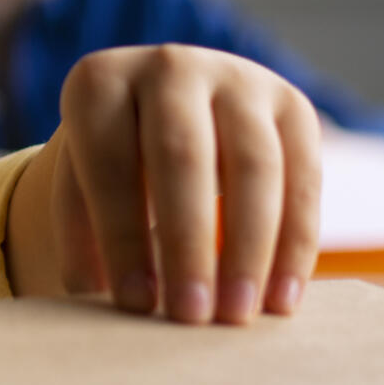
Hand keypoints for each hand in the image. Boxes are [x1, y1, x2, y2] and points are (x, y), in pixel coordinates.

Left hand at [7, 45, 322, 324]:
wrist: (170, 105)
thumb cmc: (112, 161)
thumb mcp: (80, 185)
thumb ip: (82, 234)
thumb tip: (97, 296)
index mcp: (99, 81)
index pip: (109, 163)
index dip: (122, 237)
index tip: (133, 304)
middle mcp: (167, 66)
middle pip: (182, 158)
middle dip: (187, 244)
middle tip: (189, 317)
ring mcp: (237, 77)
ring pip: (254, 166)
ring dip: (248, 249)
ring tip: (236, 317)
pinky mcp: (292, 104)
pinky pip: (303, 178)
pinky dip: (295, 243)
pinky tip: (281, 300)